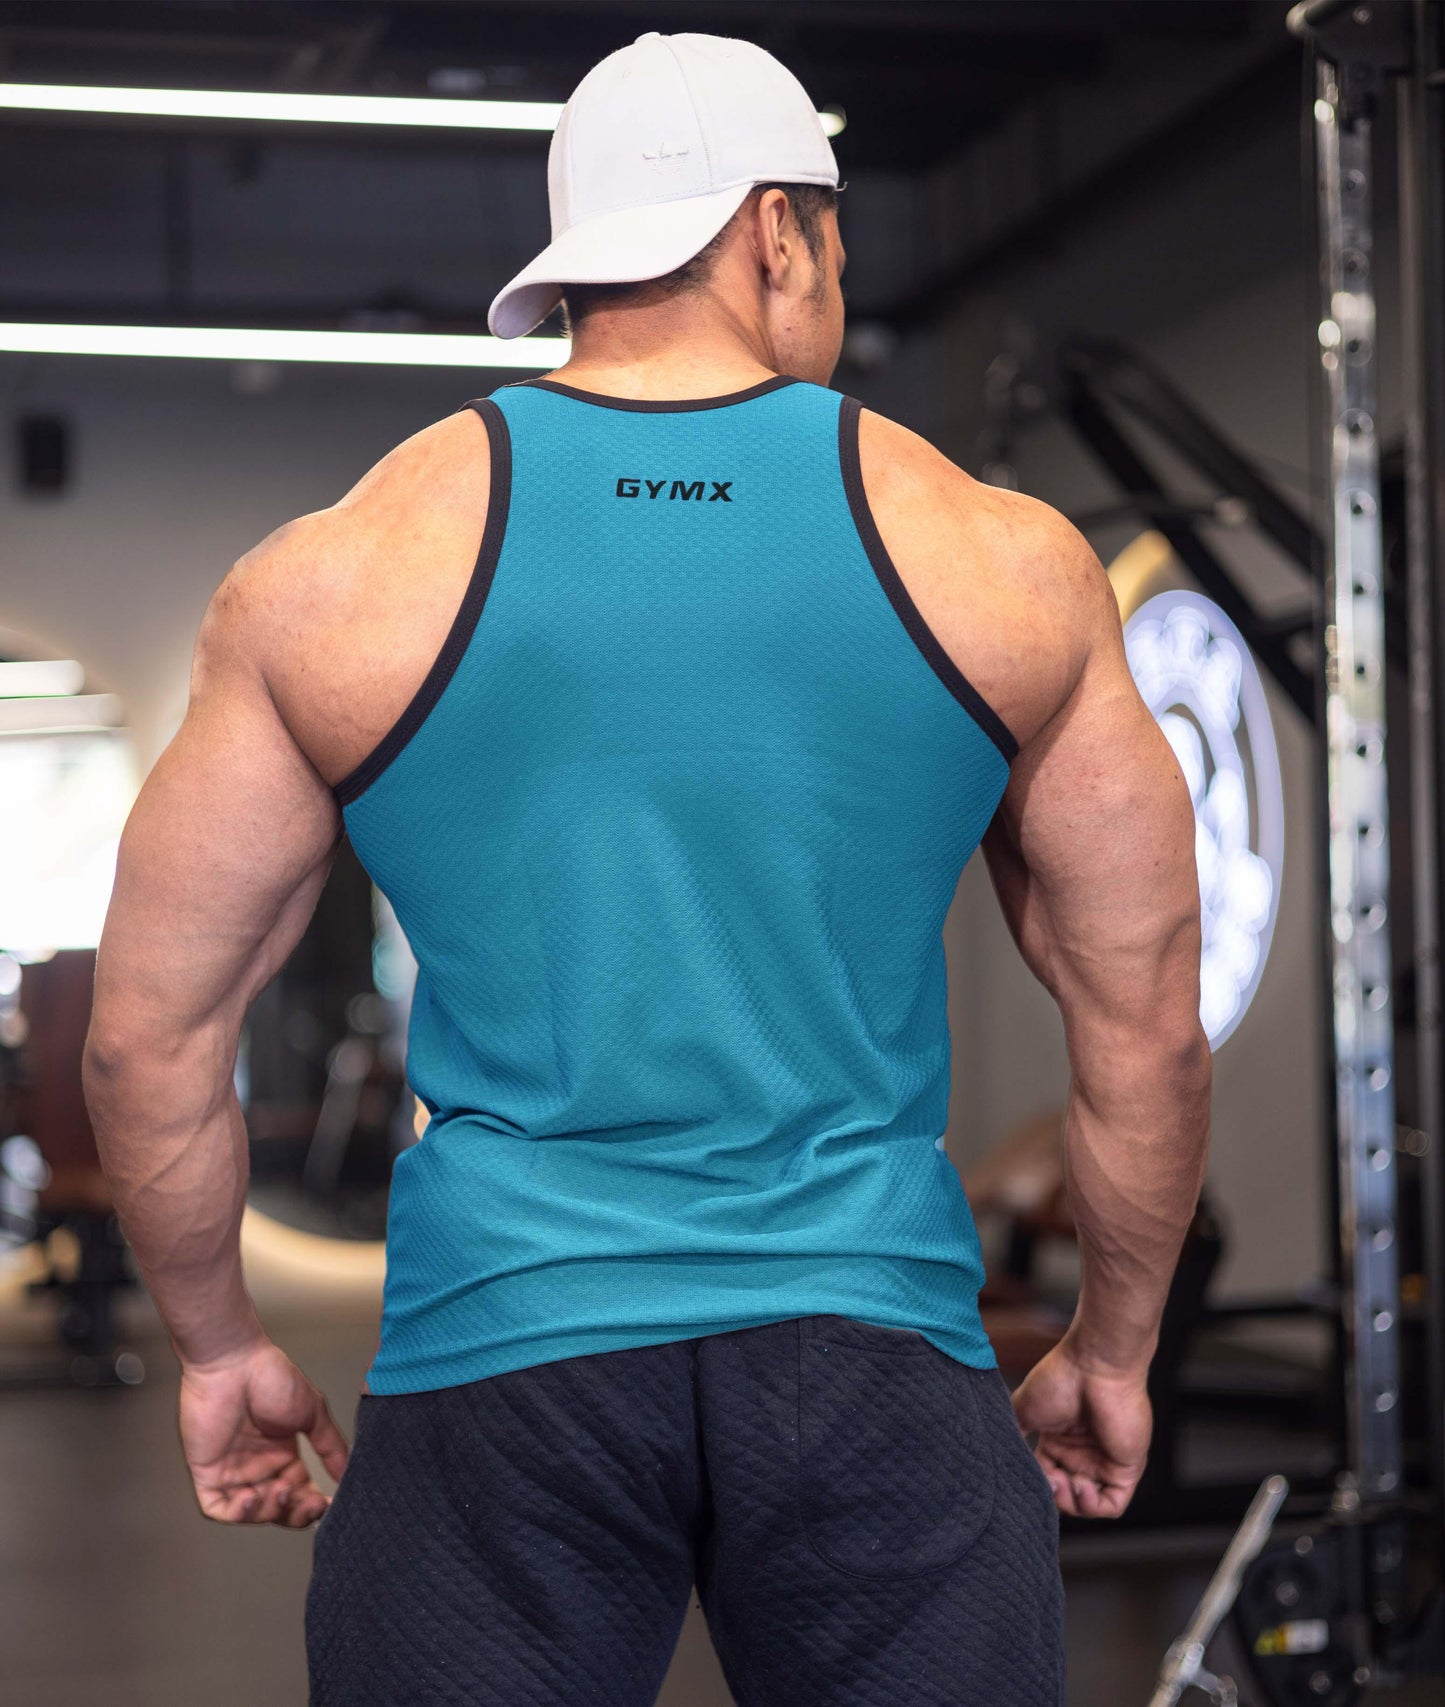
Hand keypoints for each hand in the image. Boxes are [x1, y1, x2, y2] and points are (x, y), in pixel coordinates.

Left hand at [178, 1337, 349, 1526]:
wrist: (235, 1362)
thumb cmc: (271, 1376)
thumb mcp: (312, 1411)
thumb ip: (330, 1445)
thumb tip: (348, 1473)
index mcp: (282, 1454)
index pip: (299, 1493)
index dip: (312, 1504)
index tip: (328, 1504)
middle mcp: (258, 1466)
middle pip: (278, 1509)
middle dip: (296, 1513)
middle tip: (310, 1504)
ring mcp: (232, 1471)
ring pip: (252, 1512)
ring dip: (270, 1511)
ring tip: (283, 1491)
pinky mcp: (207, 1472)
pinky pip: (218, 1507)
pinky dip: (237, 1513)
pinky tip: (253, 1497)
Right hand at [1009, 1333, 1151, 1518]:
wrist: (1094, 1366)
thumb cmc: (1060, 1379)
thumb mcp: (1023, 1408)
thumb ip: (1011, 1434)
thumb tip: (997, 1457)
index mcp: (1059, 1441)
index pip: (1045, 1477)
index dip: (1036, 1483)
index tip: (1027, 1475)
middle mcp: (1081, 1453)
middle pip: (1065, 1495)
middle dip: (1053, 1496)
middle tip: (1048, 1481)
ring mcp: (1104, 1462)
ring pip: (1086, 1504)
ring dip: (1071, 1503)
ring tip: (1063, 1483)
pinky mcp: (1124, 1469)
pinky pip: (1112, 1504)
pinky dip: (1092, 1505)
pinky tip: (1080, 1486)